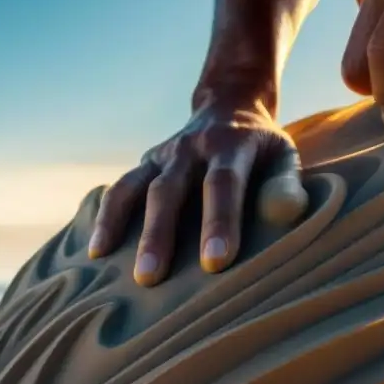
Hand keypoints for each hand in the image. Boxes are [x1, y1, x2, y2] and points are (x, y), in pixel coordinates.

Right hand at [88, 99, 307, 286]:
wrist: (230, 105)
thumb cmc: (262, 149)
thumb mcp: (284, 155)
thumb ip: (286, 184)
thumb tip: (289, 212)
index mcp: (230, 146)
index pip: (222, 184)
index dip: (219, 222)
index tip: (215, 262)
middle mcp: (191, 148)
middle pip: (169, 191)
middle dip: (159, 234)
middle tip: (150, 277)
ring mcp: (162, 156)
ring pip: (135, 189)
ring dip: (119, 225)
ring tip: (106, 262)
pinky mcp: (145, 165)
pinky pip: (119, 191)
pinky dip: (104, 217)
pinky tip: (94, 249)